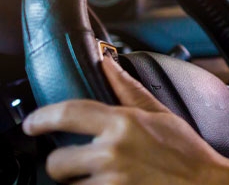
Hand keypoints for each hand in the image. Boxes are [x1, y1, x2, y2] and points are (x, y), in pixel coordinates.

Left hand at [23, 59, 228, 184]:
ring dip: (81, 183)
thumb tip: (108, 64)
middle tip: (79, 162)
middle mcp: (113, 152)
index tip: (33, 124)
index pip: (67, 114)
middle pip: (57, 162)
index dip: (41, 118)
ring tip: (105, 177)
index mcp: (123, 124)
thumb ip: (129, 90)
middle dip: (64, 164)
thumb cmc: (188, 153)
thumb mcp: (160, 114)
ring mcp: (111, 182)